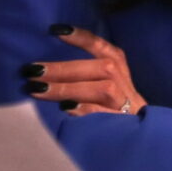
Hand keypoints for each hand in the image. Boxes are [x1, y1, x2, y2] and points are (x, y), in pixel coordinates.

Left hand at [23, 27, 143, 116]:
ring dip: (69, 89)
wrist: (139, 139)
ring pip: (104, 89)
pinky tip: (65, 109)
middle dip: (65, 69)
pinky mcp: (124, 124)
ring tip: (38, 90)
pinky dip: (86, 110)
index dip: (81, 37)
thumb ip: (82, 73)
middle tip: (32, 70)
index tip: (55, 30)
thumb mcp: (102, 84)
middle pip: (103, 68)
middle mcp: (125, 83)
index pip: (102, 47)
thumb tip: (44, 69)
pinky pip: (105, 114)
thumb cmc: (111, 107)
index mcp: (119, 68)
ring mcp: (127, 105)